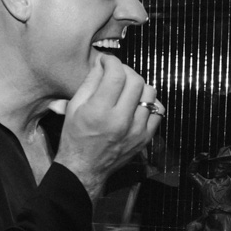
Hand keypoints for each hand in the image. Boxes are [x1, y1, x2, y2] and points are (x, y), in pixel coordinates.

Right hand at [54, 56, 160, 197]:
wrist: (84, 169)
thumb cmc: (74, 138)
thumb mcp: (73, 109)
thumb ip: (89, 84)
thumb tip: (102, 64)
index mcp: (98, 112)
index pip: (116, 75)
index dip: (112, 62)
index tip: (107, 61)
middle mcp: (120, 120)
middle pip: (136, 81)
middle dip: (126, 71)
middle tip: (116, 73)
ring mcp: (136, 130)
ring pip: (150, 93)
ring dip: (138, 86)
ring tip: (127, 89)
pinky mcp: (145, 137)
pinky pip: (157, 111)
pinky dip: (149, 103)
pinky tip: (136, 105)